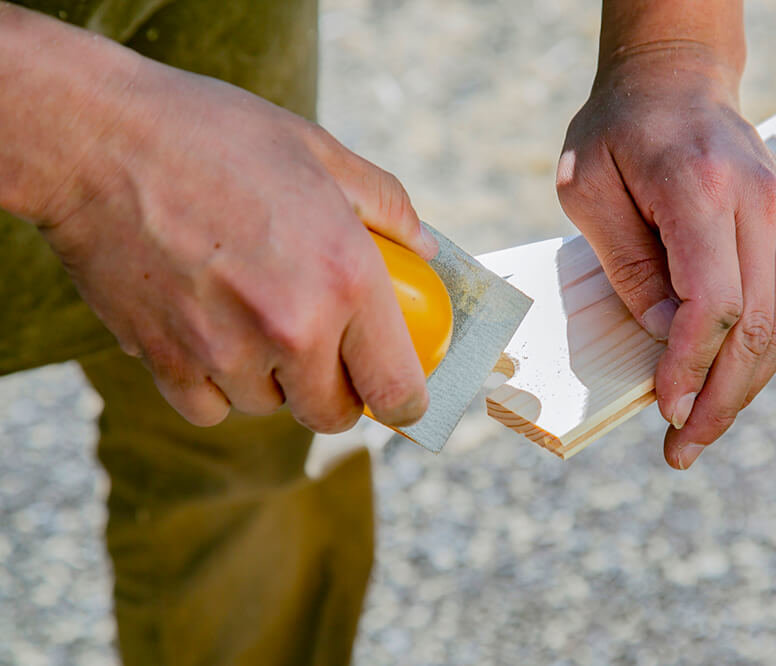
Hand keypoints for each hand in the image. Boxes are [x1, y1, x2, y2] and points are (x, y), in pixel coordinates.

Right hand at [39, 58, 437, 431]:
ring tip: (254, 319)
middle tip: (327, 353)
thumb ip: (387, 205)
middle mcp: (292, 327)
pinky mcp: (165, 361)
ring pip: (269, 406)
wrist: (98, 137)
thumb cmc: (215, 136)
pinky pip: (209, 408)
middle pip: (332, 414)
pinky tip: (211, 335)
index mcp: (345, 278)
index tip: (398, 395)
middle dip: (336, 392)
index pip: (396, 389)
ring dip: (272, 380)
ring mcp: (225, 351)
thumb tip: (425, 248)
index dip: (405, 402)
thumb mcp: (320, 152)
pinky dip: (216, 385)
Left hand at [557, 49, 775, 468]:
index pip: (713, 306)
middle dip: (719, 398)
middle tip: (682, 448)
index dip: (689, 369)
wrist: (670, 82)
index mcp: (699, 191)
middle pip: (756, 326)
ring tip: (711, 431)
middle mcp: (760, 201)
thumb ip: (631, 267)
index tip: (665, 409)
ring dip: (752, 386)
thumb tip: (676, 337)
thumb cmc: (618, 135)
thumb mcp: (589, 192)